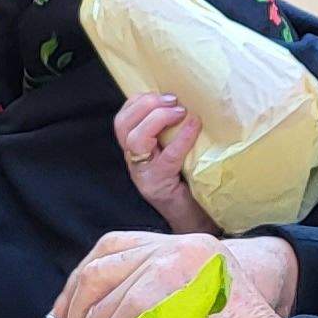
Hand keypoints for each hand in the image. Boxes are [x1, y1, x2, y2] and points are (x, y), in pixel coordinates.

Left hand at [52, 233, 297, 317]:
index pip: (115, 247)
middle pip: (100, 270)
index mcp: (189, 248)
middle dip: (74, 313)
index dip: (82, 281)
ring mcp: (169, 264)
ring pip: (102, 300)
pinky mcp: (158, 292)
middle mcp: (178, 248)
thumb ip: (160, 303)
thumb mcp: (203, 310)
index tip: (66, 314)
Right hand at [113, 94, 215, 234]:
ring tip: (180, 112)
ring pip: (135, 140)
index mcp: (135, 151)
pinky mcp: (159, 186)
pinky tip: (195, 125)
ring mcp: (143, 175)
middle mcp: (134, 162)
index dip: (139, 101)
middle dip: (146, 105)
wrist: (193, 222)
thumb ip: (172, 132)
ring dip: (157, 119)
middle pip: (122, 126)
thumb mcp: (175, 152)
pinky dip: (181, 138)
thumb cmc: (189, 185)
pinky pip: (167, 157)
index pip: (122, 120)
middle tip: (173, 101)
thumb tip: (187, 101)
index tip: (164, 94)